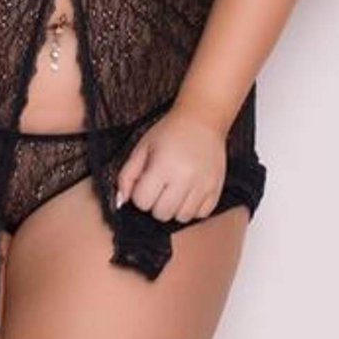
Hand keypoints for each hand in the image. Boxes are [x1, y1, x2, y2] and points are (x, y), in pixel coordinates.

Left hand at [115, 104, 227, 223]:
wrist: (201, 119)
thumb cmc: (169, 132)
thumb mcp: (142, 148)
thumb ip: (127, 175)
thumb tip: (121, 201)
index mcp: (162, 166)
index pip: (142, 202)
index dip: (139, 194)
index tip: (146, 182)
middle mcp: (185, 178)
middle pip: (161, 214)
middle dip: (156, 203)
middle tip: (160, 186)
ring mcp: (203, 185)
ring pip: (181, 218)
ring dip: (174, 208)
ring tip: (174, 189)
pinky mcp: (217, 189)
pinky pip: (201, 215)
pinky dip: (192, 208)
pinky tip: (189, 192)